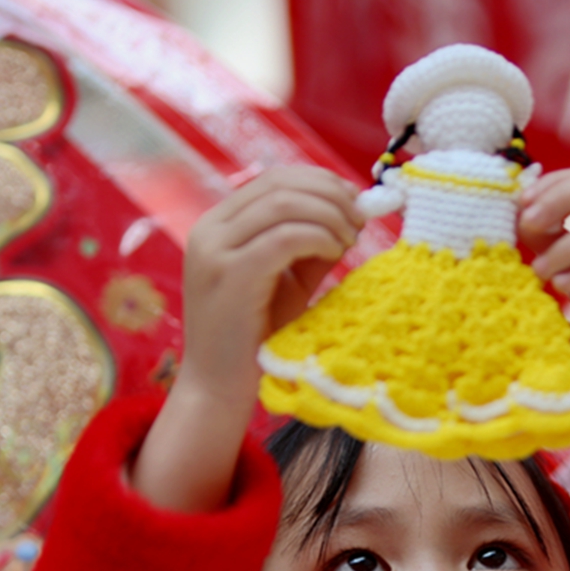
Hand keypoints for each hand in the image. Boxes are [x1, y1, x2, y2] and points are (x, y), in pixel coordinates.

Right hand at [179, 167, 362, 412]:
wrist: (218, 390)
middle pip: (278, 184)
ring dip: (328, 214)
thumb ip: (311, 247)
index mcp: (217, 226)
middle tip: (360, 218)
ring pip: (283, 203)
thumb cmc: (255, 341)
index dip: (320, 181)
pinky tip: (336, 252)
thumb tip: (351, 214)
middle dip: (329, 194)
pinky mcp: (230, 275)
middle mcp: (209, 230)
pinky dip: (318, 236)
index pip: (273, 180)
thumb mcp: (286, 284)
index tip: (354, 200)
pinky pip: (284, 237)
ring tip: (351, 238)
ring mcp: (214, 251)